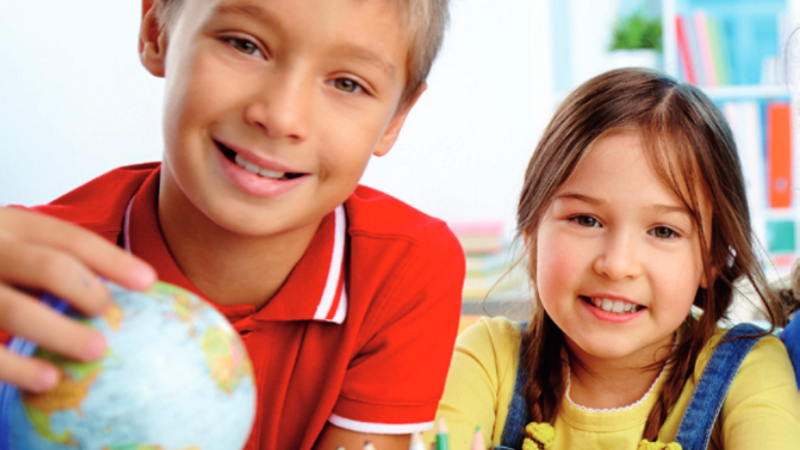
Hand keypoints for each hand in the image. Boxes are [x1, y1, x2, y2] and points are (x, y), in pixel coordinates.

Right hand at [0, 207, 155, 391]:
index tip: (149, 282)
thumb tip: (131, 291)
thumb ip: (51, 262)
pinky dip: (16, 366)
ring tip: (97, 351)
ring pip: (15, 308)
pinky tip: (48, 380)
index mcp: (9, 225)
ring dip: (60, 332)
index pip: (69, 238)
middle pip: (47, 265)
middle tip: (111, 315)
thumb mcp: (11, 249)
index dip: (112, 260)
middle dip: (87, 291)